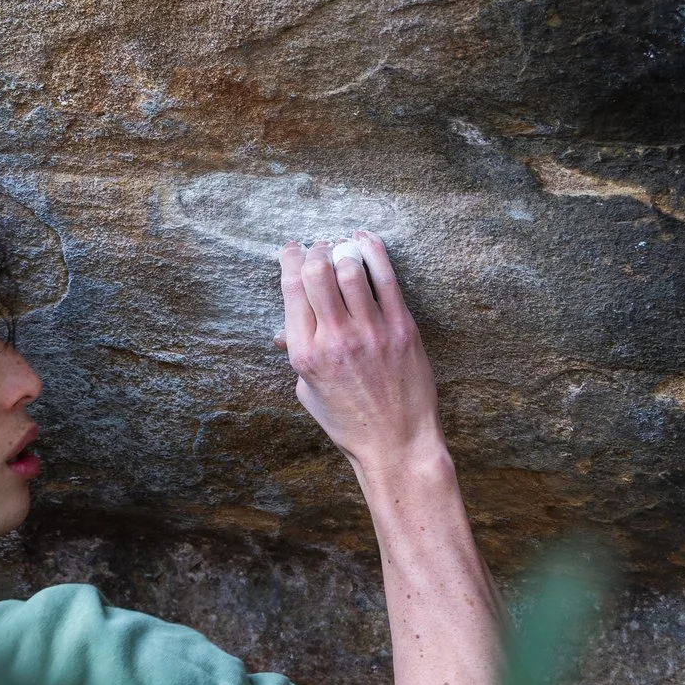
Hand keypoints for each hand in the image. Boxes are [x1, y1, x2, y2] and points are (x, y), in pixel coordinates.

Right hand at [276, 232, 444, 472]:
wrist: (397, 444)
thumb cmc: (349, 422)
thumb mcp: (308, 392)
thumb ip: (297, 355)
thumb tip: (283, 330)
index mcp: (306, 354)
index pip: (292, 289)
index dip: (290, 259)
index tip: (292, 249)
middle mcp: (335, 339)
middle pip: (318, 271)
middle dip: (315, 250)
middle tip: (318, 246)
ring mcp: (371, 332)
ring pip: (351, 268)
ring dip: (342, 249)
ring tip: (342, 246)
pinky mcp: (401, 329)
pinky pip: (386, 278)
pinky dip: (374, 251)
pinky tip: (366, 240)